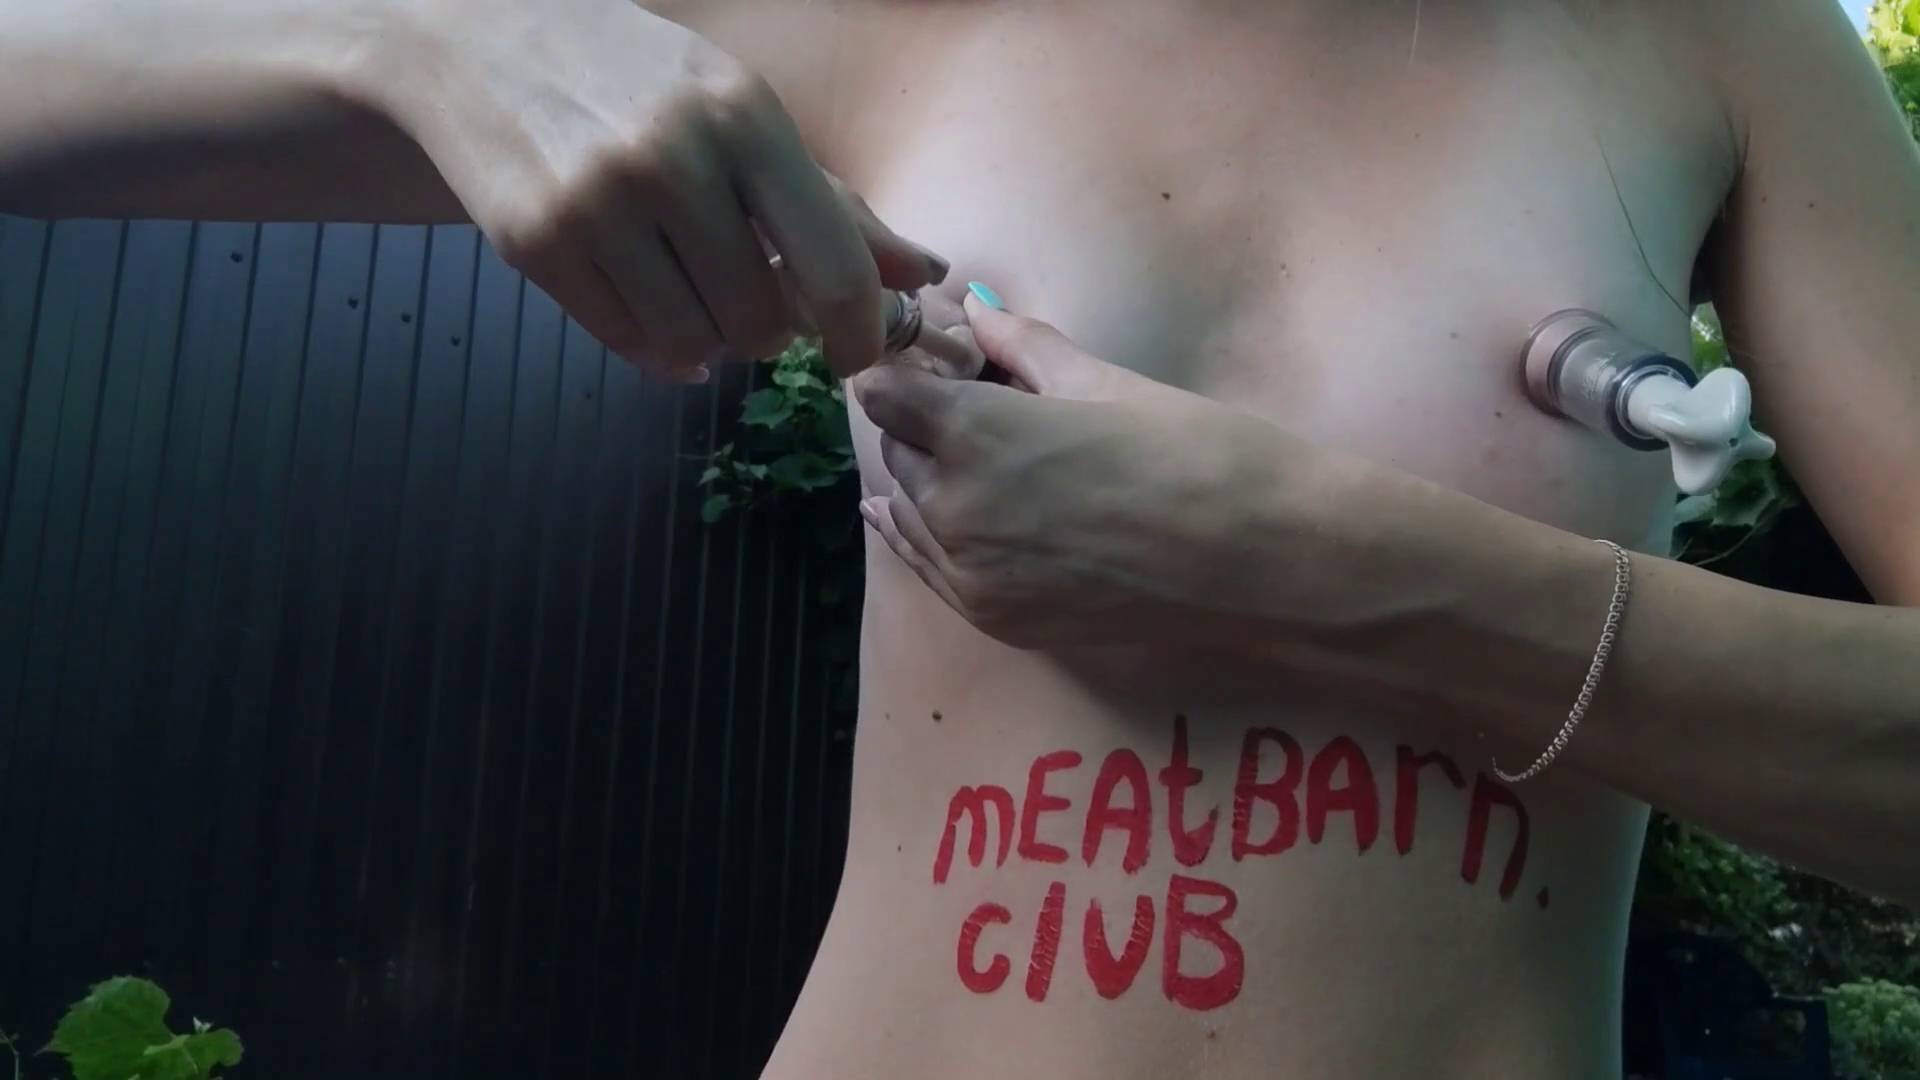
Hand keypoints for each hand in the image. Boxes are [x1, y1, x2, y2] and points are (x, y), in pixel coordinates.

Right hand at [375, 0, 946, 379]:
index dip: (859, 332)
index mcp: (743, 117)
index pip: (832, 264)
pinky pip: (627, 342)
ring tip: (700, 300)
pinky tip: (656, 313)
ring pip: (693, 342)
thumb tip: (922, 274)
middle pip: (761, 319)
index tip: (857, 354)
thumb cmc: (638, 80)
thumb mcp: (743, 113)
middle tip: (756, 307)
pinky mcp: (535, 245)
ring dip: (712, 344)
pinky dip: (657, 349)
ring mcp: (595, 204)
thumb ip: (832, 202)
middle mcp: (670, 158)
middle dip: (771, 332)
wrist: (481, 44)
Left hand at [853, 293, 1285, 648]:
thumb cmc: (1195, 454)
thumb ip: (1026, 349)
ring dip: (926, 482)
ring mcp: (971, 575)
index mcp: (974, 435)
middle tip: (966, 405)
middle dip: (920, 426)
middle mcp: (953, 508)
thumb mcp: (1107, 384)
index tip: (928, 363)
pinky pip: (934, 571)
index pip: (886, 394)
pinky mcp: (997, 621)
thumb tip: (979, 310)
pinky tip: (945, 518)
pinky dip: (933, 537)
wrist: (1261, 563)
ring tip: (973, 461)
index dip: (902, 371)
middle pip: (897, 452)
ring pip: (909, 514)